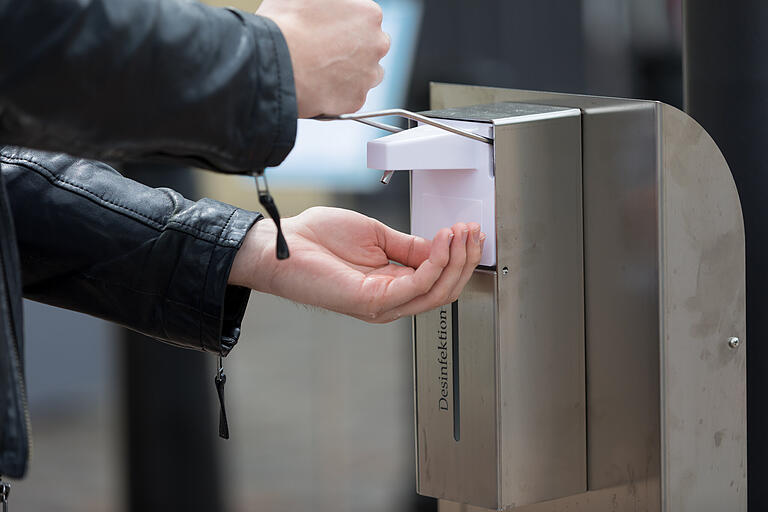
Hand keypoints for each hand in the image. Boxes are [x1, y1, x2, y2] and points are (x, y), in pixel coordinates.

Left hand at [228, 207, 484, 322]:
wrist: (285, 244)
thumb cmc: (318, 239)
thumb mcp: (376, 236)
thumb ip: (408, 246)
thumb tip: (439, 246)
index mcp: (391, 284)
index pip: (438, 279)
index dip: (458, 255)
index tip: (468, 230)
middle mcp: (390, 299)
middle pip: (444, 288)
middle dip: (465, 259)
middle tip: (473, 231)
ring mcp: (382, 304)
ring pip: (437, 291)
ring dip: (456, 260)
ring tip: (462, 233)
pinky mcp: (372, 301)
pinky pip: (416, 286)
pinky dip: (435, 263)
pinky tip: (442, 242)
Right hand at [257, 0, 389, 117]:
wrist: (276, 62)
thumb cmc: (287, 24)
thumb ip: (328, 1)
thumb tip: (326, 2)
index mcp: (369, 14)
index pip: (365, 18)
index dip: (345, 24)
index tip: (330, 30)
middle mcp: (377, 45)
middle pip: (371, 46)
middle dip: (354, 48)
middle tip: (327, 51)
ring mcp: (368, 75)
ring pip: (366, 73)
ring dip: (351, 72)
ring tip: (324, 71)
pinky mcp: (357, 101)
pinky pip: (352, 97)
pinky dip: (339, 94)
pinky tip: (320, 87)